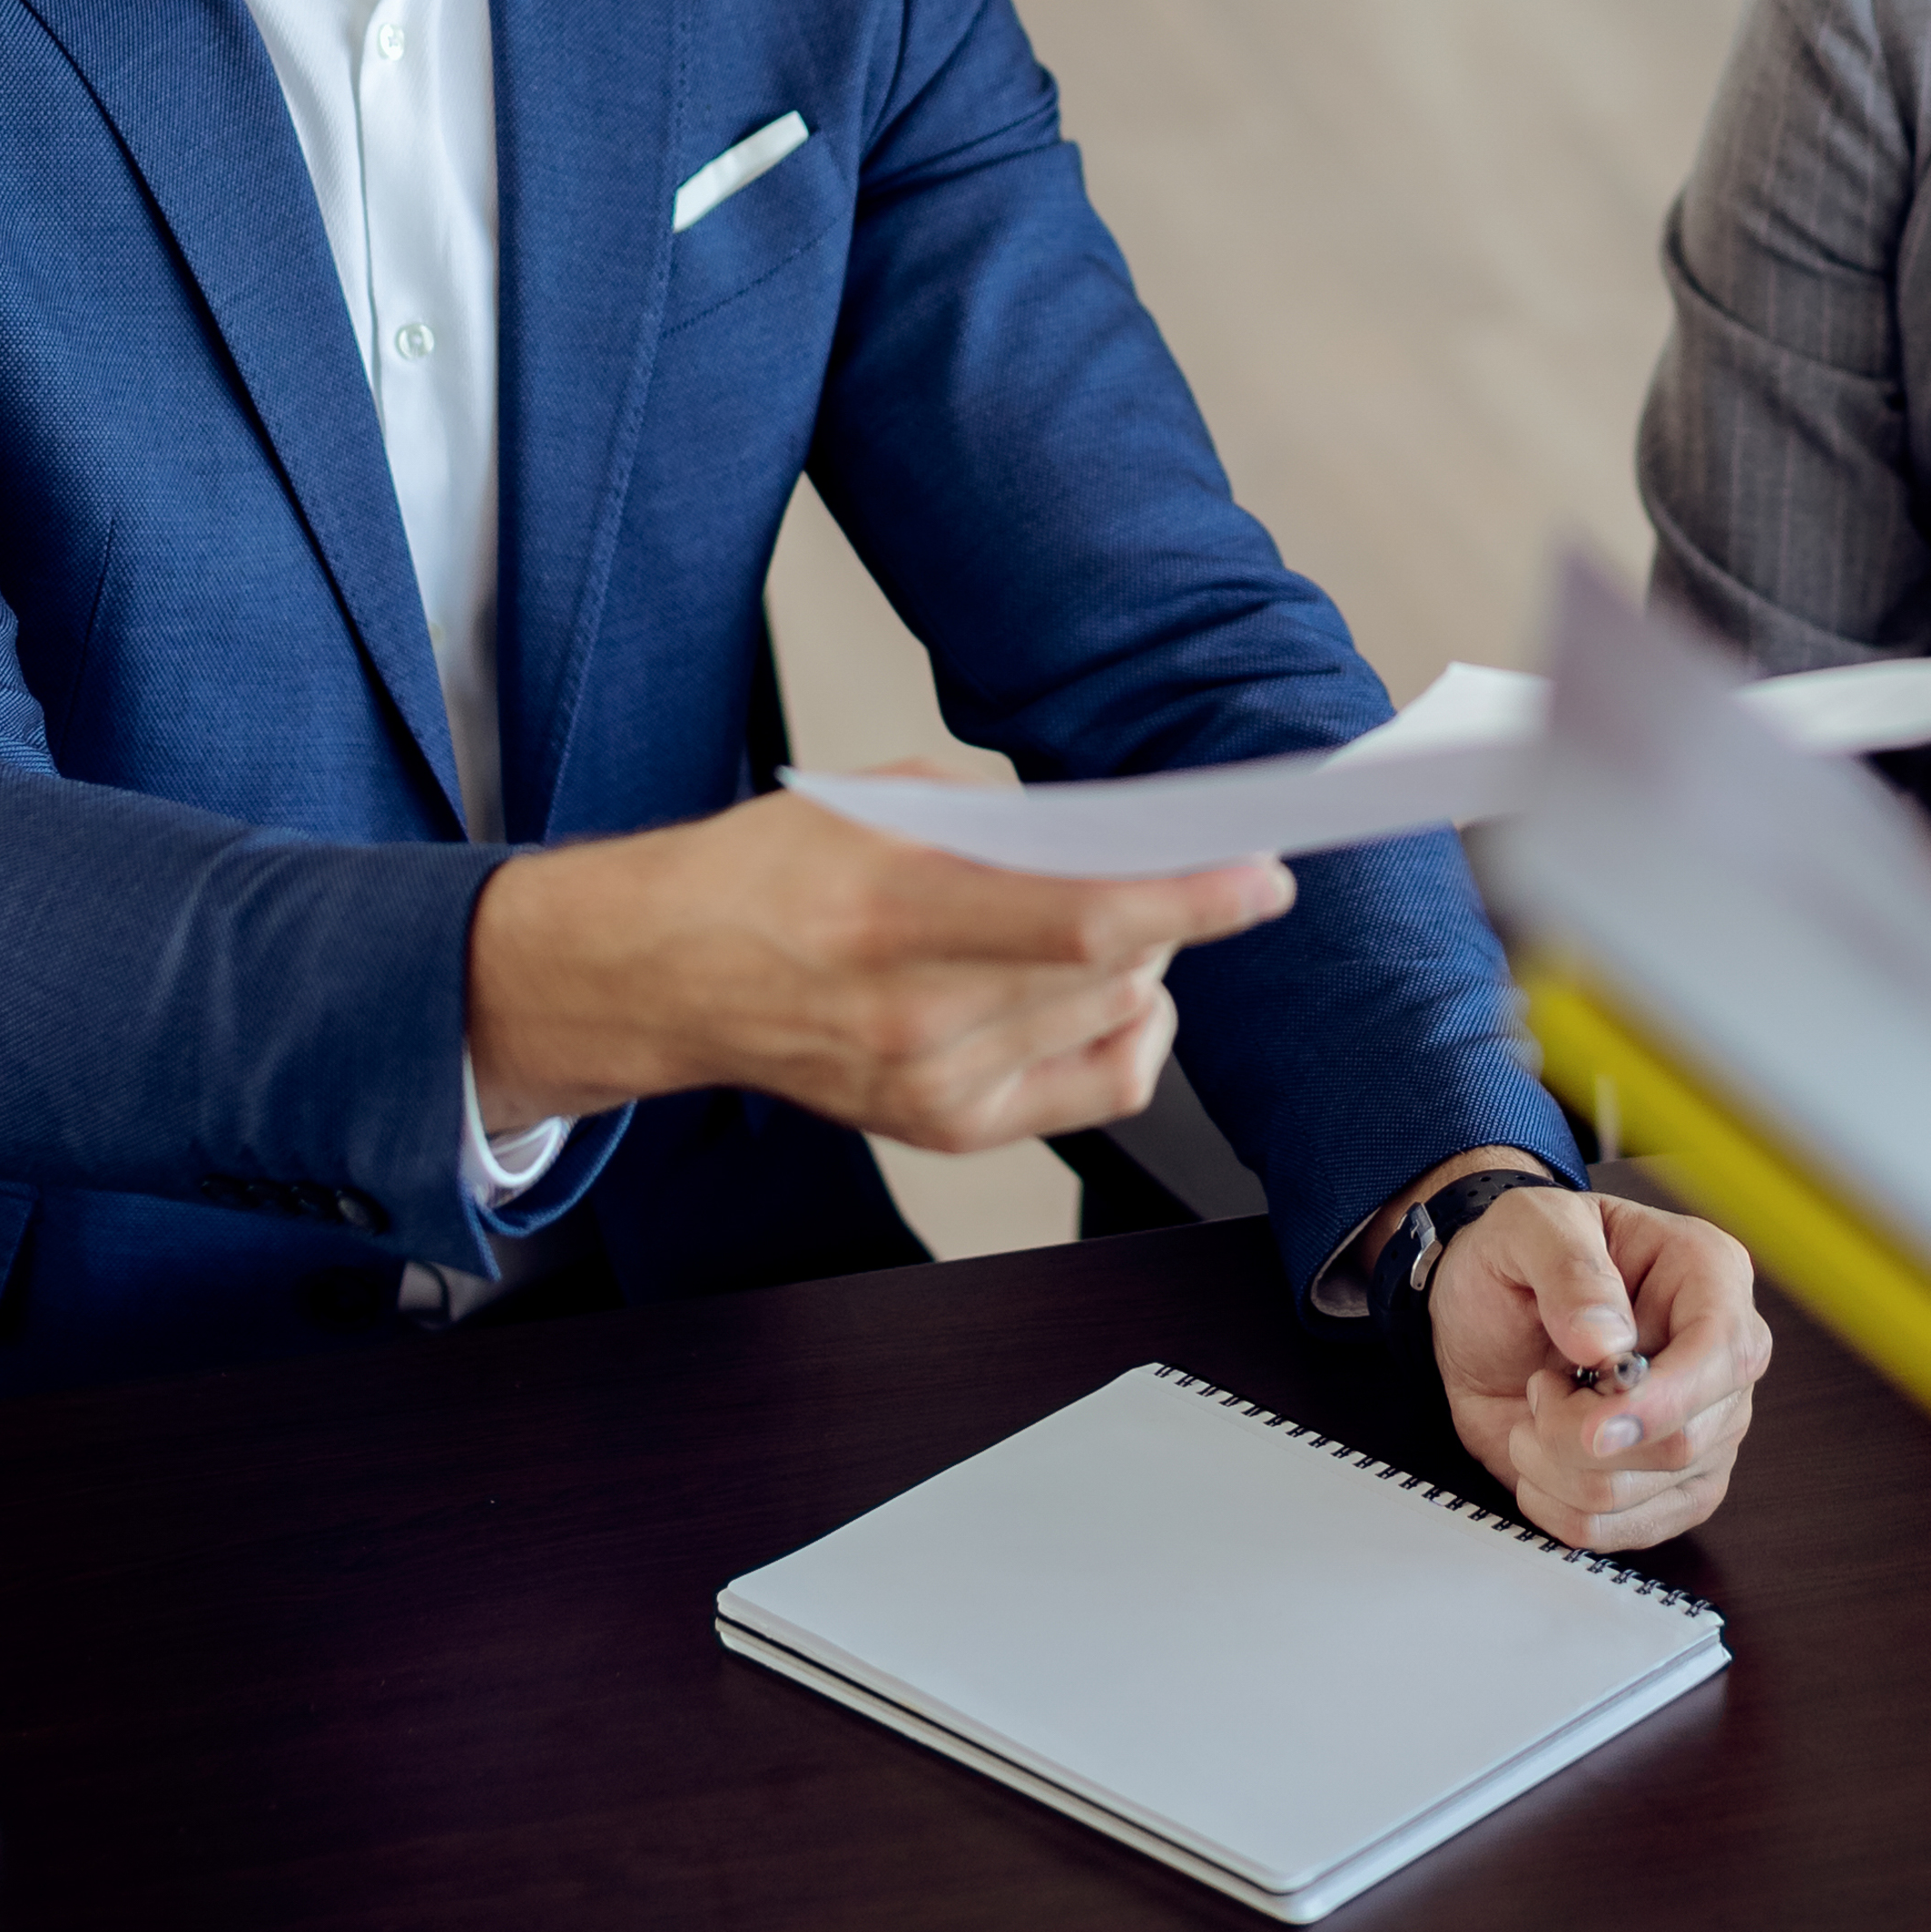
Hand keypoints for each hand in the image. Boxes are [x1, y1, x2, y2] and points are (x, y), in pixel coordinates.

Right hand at [461, 787, 1287, 1150]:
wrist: (666, 973)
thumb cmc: (763, 873)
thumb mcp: (874, 800)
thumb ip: (1003, 820)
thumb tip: (1121, 836)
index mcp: (889, 909)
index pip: (1083, 917)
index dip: (1191, 898)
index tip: (1264, 876)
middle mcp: (912, 1014)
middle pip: (1112, 972)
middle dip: (1171, 912)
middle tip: (1172, 866)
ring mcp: (929, 1086)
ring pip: (1112, 1021)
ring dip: (1141, 964)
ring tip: (1105, 921)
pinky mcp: (942, 1131)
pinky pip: (1096, 1090)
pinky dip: (1124, 1033)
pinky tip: (1101, 994)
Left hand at [1414, 1168, 1770, 1551]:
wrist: (1483, 1314)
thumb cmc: (1518, 1259)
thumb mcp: (1526, 1226)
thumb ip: (1567, 1268)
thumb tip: (1608, 1341)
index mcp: (1707, 1274)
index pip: (1724, 1352)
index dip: (1662, 1401)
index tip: (1589, 1426)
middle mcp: (1720, 1357)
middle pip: (1683, 1442)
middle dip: (1580, 1437)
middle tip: (1537, 1388)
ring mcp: (1705, 1429)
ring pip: (1645, 1492)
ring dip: (1558, 1467)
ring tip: (1537, 1411)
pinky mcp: (1674, 1486)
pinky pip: (1625, 1532)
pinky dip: (1561, 1508)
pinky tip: (1541, 1460)